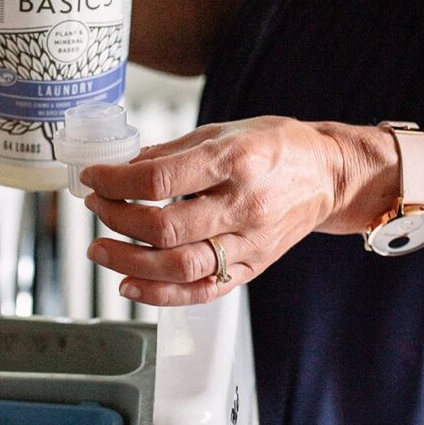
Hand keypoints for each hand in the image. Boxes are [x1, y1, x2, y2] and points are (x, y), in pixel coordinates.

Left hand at [80, 116, 397, 306]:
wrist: (329, 176)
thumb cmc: (277, 148)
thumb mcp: (224, 130)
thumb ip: (172, 152)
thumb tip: (122, 167)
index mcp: (235, 160)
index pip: (161, 180)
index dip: (116, 182)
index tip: (94, 178)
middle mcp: (244, 205)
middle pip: (165, 228)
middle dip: (116, 219)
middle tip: (96, 207)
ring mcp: (249, 243)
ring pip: (180, 267)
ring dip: (128, 262)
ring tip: (99, 249)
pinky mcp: (251, 268)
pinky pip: (201, 291)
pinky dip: (159, 294)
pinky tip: (129, 284)